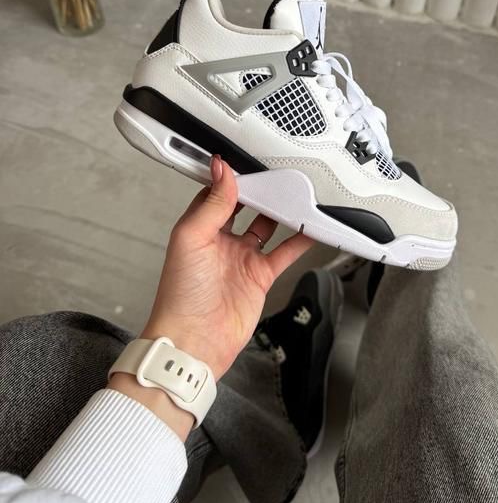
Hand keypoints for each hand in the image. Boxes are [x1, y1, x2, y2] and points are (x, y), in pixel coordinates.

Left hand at [109, 155, 313, 438]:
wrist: (195, 341)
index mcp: (199, 228)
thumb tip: (221, 170)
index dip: (232, 178)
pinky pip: (285, 251)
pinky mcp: (260, 276)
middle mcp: (221, 241)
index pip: (217, 193)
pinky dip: (300, 239)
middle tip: (277, 174)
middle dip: (260, 191)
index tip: (246, 161)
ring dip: (281, 211)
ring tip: (297, 193)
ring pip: (268, 226)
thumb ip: (212, 204)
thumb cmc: (181, 295)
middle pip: (246, 207)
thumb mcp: (192, 238)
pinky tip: (312, 227)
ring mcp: (242, 258)